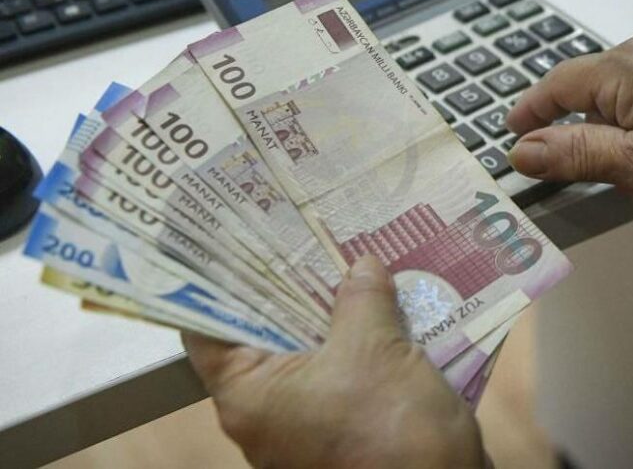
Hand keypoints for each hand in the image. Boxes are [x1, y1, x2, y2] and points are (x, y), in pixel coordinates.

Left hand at [184, 256, 484, 468]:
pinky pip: (337, 369)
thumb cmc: (390, 427)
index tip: (235, 243)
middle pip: (262, 334)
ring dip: (328, 310)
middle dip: (287, 287)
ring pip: (306, 350)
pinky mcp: (341, 423)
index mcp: (248, 396)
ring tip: (342, 260)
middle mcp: (266, 411)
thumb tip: (362, 265)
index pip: (208, 330)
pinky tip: (375, 301)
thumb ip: (360, 299)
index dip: (218, 284)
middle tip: (298, 239)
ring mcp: (304, 420)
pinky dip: (352, 337)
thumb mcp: (373, 350)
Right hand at [506, 29, 632, 215]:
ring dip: (623, 145)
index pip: (558, 84)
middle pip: (592, 99)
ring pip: (621, 105)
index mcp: (630, 65)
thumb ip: (574, 154)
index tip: (511, 130)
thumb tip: (521, 151)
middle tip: (610, 185)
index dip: (530, 110)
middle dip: (593, 143)